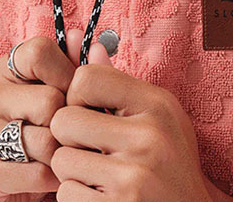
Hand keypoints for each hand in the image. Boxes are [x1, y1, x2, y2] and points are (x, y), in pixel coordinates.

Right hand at [0, 33, 93, 201]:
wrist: (5, 188)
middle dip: (68, 124)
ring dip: (62, 156)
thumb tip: (92, 44)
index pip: (38, 52)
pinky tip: (49, 178)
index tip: (73, 94)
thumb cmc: (43, 133)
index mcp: (4, 69)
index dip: (66, 73)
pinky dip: (53, 180)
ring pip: (45, 141)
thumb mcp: (63, 98)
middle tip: (66, 135)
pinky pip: (37, 173)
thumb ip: (80, 70)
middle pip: (48, 100)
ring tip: (58, 158)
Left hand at [49, 28, 213, 200]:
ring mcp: (132, 178)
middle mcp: (147, 137)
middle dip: (70, 138)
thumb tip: (90, 45)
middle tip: (91, 149)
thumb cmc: (171, 163)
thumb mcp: (158, 116)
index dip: (77, 96)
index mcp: (156, 105)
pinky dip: (78, 198)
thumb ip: (120, 84)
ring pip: (61, 161)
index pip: (86, 78)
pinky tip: (103, 196)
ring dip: (73, 172)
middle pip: (64, 120)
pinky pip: (66, 195)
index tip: (90, 113)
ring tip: (101, 175)